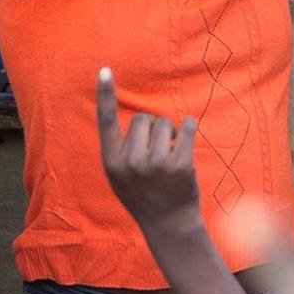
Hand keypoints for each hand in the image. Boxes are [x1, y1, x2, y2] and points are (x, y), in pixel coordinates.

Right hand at [96, 67, 201, 230]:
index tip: (105, 69)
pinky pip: (186, 127)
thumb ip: (121, 149)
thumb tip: (140, 117)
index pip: (106, 121)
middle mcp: (131, 162)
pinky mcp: (180, 165)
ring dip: (169, 133)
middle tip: (155, 151)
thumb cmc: (143, 195)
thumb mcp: (120, 177)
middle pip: (142, 119)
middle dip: (151, 128)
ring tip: (169, 156)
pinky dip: (188, 129)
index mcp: (112, 163)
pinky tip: (185, 142)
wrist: (168, 224)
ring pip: (164, 123)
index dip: (105, 94)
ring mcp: (156, 165)